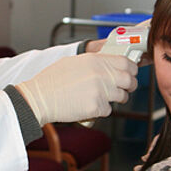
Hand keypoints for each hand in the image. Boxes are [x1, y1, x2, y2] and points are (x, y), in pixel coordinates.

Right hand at [16, 53, 137, 124]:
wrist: (39, 97)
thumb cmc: (52, 80)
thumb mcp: (74, 62)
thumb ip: (95, 62)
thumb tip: (111, 65)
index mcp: (95, 60)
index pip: (126, 62)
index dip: (131, 69)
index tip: (130, 73)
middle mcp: (100, 74)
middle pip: (129, 80)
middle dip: (130, 86)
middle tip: (125, 89)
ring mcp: (99, 91)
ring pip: (121, 96)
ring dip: (117, 99)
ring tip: (102, 98)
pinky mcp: (95, 107)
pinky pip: (108, 110)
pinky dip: (101, 110)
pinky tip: (89, 105)